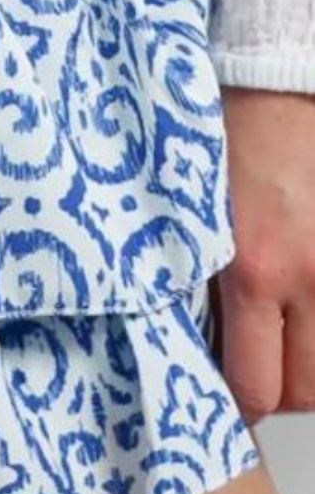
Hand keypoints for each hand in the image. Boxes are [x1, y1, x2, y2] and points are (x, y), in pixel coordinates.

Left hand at [216, 86, 314, 423]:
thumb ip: (196, 278)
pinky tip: (300, 318)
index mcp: (253, 270)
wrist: (272, 87)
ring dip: (306, 368)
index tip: (223, 400)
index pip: (254, 384)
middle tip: (252, 373)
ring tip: (280, 345)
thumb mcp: (191, 217)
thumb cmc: (224, 140)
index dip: (237, 406)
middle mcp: (305, 278)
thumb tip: (192, 338)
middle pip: (304, 391)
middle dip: (276, 393)